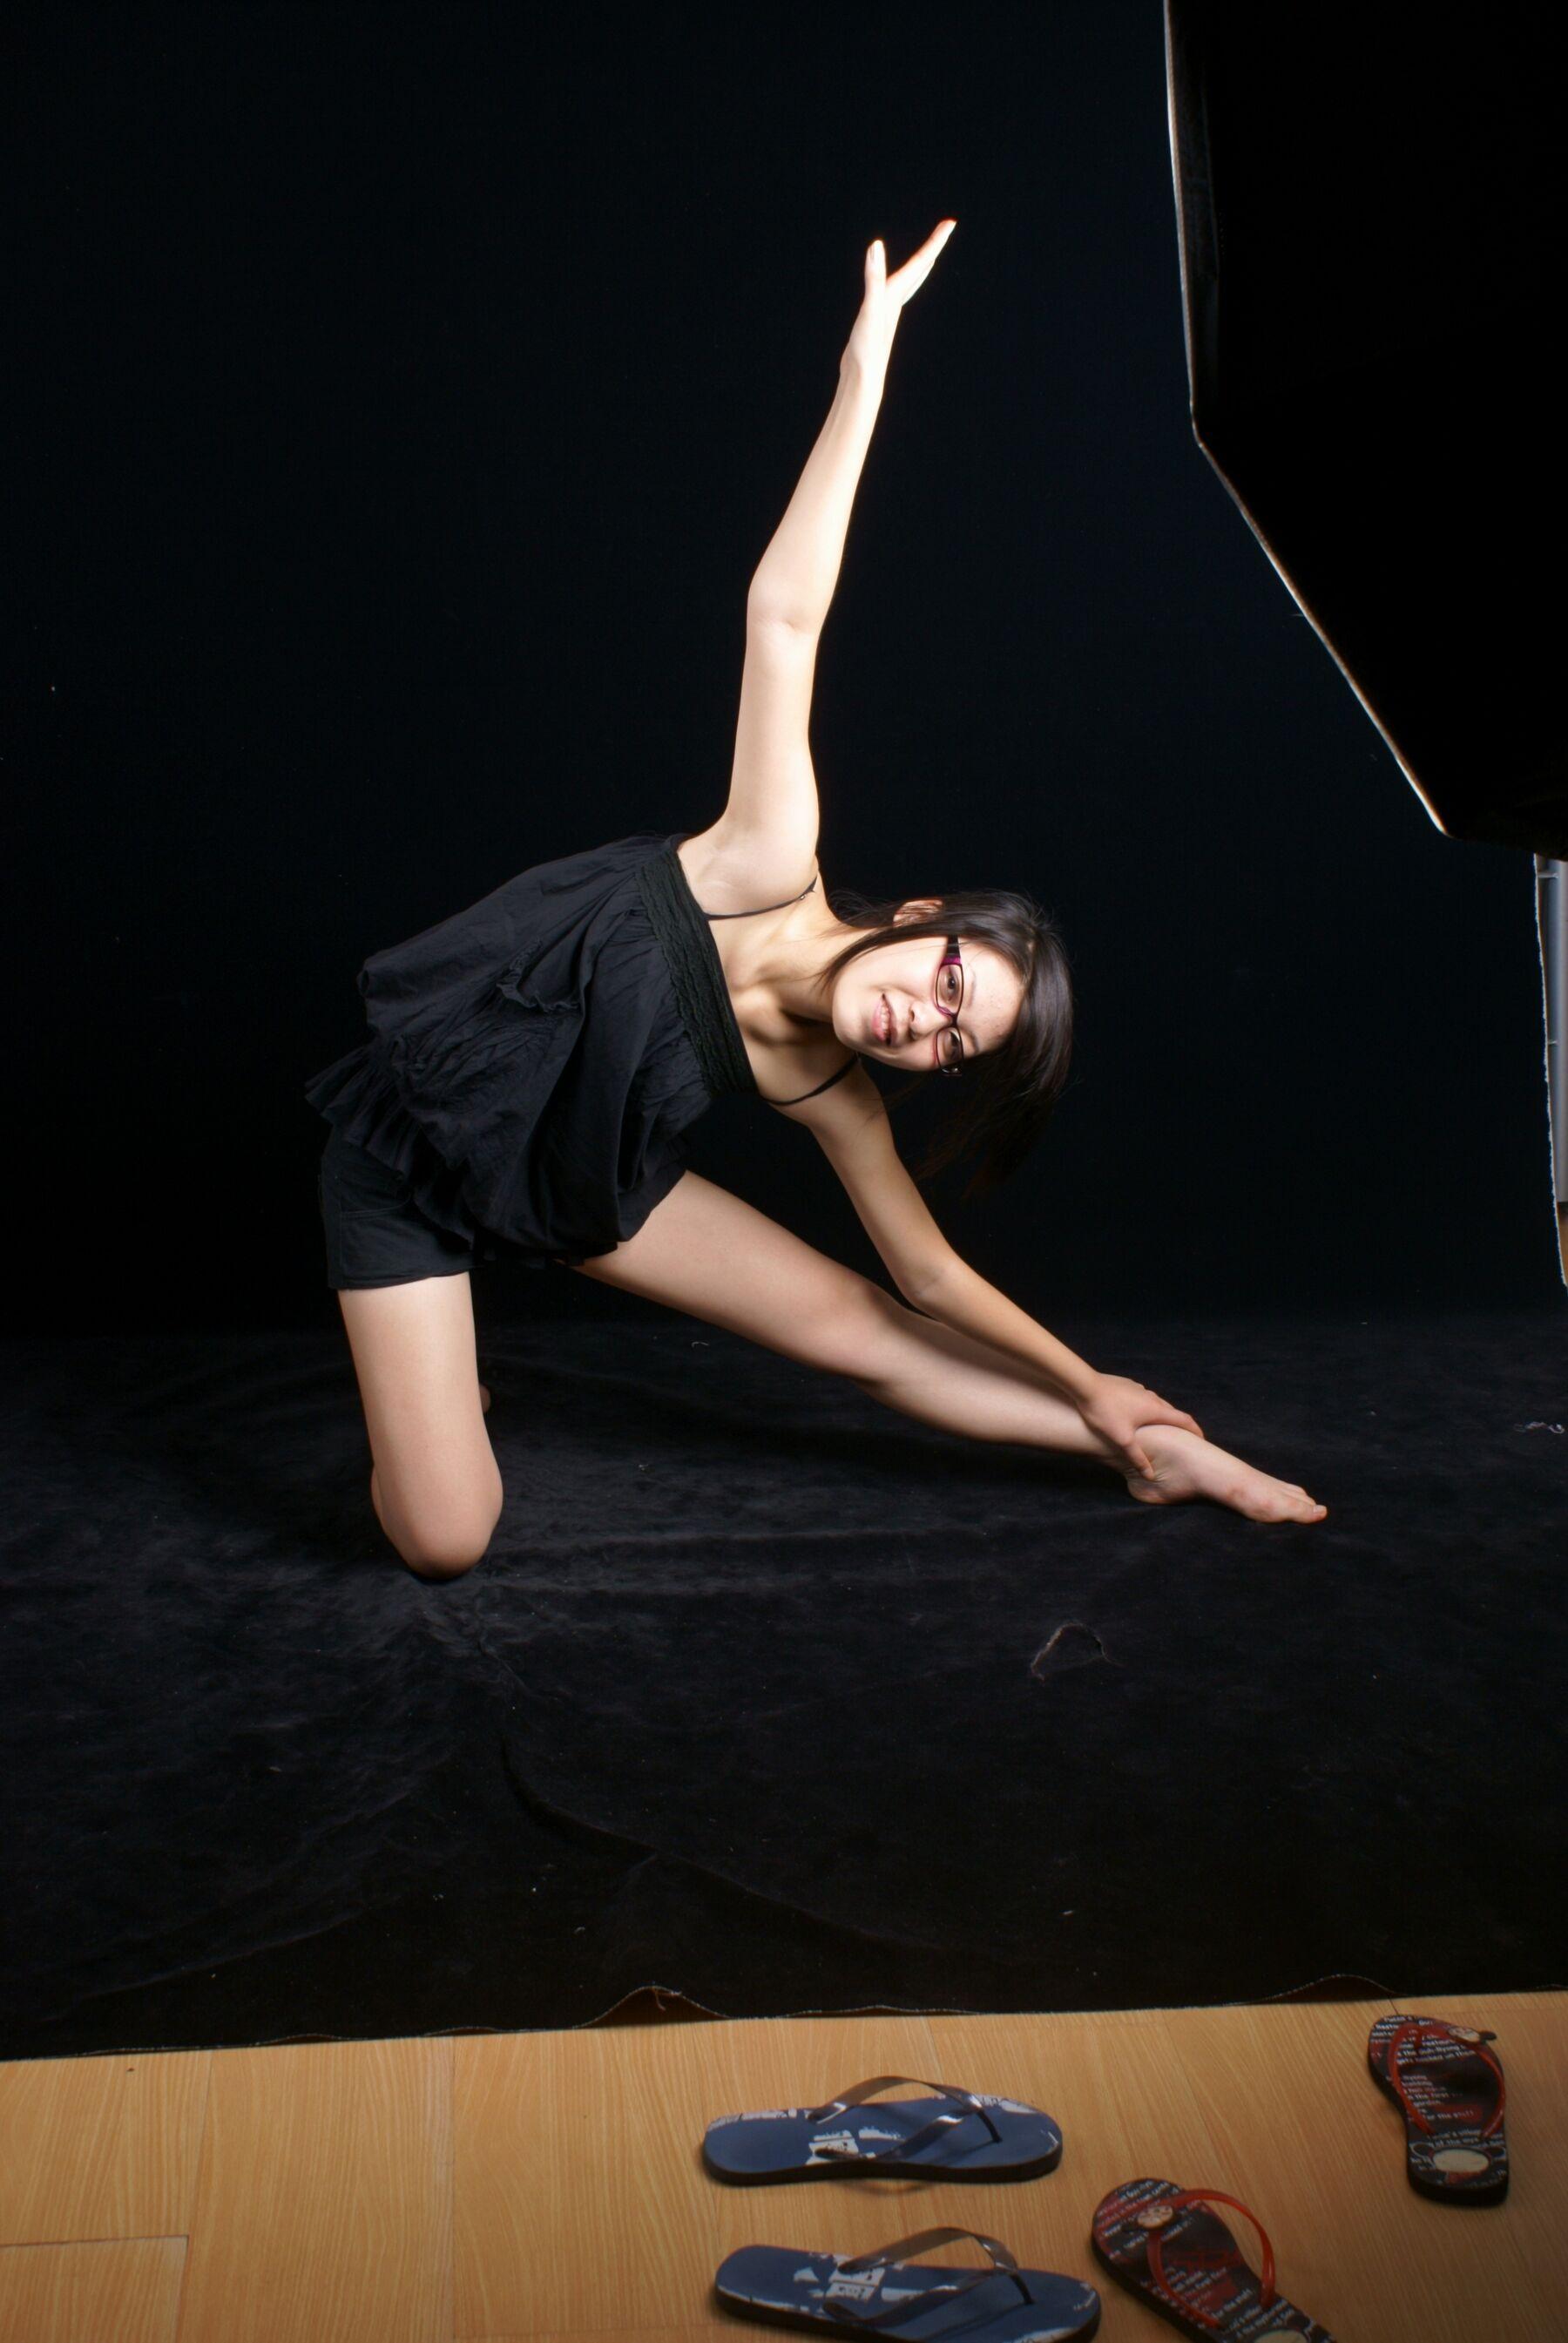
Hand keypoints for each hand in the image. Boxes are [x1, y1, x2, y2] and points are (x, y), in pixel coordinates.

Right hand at [844, 219, 956, 377]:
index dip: (935, 241)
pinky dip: (897, 284)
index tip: (951, 222)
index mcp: (896, 294)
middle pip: (920, 270)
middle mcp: (896, 301)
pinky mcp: (877, 321)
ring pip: (909, 284)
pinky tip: (893, 288)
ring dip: (919, 267)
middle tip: (945, 229)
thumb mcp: (870, 309)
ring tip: (928, 256)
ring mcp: (888, 312)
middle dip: (932, 248)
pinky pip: (893, 294)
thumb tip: (875, 245)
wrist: (862, 380)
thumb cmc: (868, 348)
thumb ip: (874, 277)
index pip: (920, 262)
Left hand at [1077, 1373, 1205, 1480]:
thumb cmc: (1104, 1413)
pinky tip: (1135, 1415)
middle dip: (1177, 1425)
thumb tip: (1150, 1475)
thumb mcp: (1122, 1440)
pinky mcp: (1126, 1385)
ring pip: (1154, 1403)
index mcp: (1155, 1409)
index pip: (1184, 1420)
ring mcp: (1138, 1389)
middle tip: (1181, 1437)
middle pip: (1170, 1411)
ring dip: (1160, 1415)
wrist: (1084, 1385)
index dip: (1196, 1431)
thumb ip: (1137, 1458)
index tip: (1202, 1440)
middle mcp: (1150, 1396)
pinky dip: (1145, 1408)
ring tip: (1158, 1428)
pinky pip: (1141, 1398)